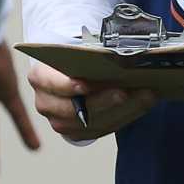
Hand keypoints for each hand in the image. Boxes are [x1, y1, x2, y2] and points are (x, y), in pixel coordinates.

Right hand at [23, 56, 159, 143]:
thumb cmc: (76, 60)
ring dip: (121, 110)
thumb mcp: (77, 51)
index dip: (66, 85)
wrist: (72, 75)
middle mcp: (46, 103)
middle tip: (123, 91)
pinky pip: (103, 129)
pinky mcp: (78, 133)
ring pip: (90, 123)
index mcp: (40, 77)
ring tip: (144, 95)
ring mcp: (60, 121)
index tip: (85, 84)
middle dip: (101, 101)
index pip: (49, 82)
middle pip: (71, 109)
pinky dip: (126, 115)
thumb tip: (117, 57)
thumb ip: (89, 54)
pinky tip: (143, 102)